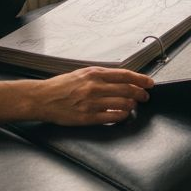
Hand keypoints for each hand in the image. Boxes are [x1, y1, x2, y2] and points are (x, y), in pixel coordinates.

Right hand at [35, 66, 153, 125]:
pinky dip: (121, 116)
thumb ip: (100, 75)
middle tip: (145, 96)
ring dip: (132, 105)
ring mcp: (91, 103)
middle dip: (140, 93)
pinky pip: (111, 117)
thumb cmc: (61, 86)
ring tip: (134, 105)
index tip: (149, 83)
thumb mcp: (82, 73)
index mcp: (94, 74)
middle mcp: (94, 87)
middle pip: (127, 90)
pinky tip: (124, 114)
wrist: (42, 98)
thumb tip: (121, 78)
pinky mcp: (87, 117)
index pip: (124, 75)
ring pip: (122, 104)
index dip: (140, 79)